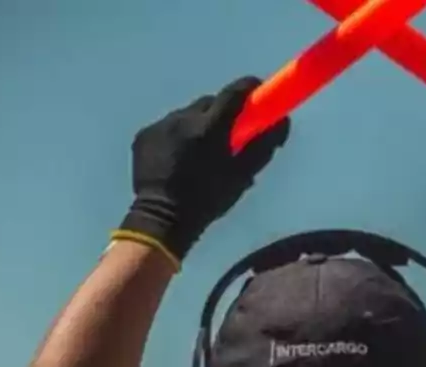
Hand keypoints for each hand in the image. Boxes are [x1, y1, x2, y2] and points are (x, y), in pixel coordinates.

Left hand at [114, 76, 290, 265]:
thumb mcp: (242, 175)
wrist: (162, 219)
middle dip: (221, 112)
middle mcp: (182, 119)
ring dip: (197, 126)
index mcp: (209, 128)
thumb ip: (263, 145)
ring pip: (186, 115)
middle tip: (228, 133)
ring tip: (199, 152)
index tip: (258, 90)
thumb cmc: (208, 200)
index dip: (249, 88)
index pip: (234, 93)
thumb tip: (282, 120)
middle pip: (209, 103)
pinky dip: (175, 137)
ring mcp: (159, 126)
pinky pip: (166, 128)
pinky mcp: (143, 135)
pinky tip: (177, 159)